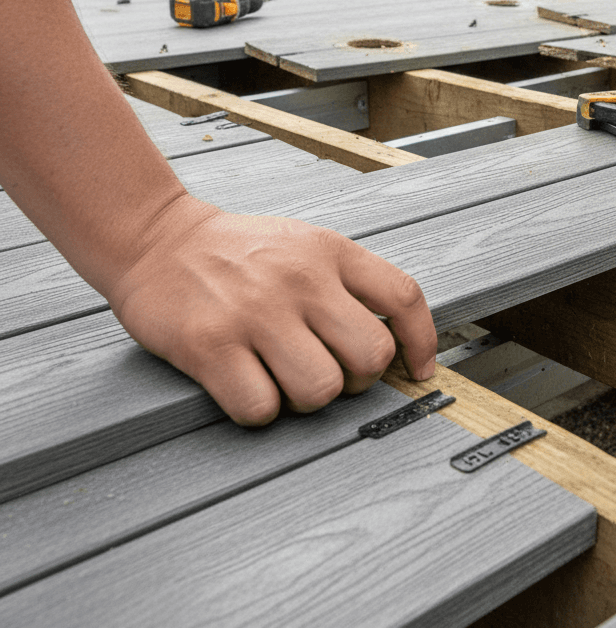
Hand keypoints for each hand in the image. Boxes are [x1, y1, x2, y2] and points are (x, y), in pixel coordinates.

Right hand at [105, 196, 436, 424]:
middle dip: (359, 380)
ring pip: (322, 390)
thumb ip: (350, 284)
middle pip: (371, 357)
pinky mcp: (210, 346)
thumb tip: (397, 342)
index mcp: (330, 252)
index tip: (419, 370)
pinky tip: (248, 384)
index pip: (403, 297)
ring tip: (286, 379)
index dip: (423, 342)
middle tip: (334, 372)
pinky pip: (262, 409)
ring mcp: (256, 313)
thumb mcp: (306, 245)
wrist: (158, 238)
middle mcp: (300, 280)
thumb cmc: (239, 251)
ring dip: (309, 401)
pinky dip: (260, 411)